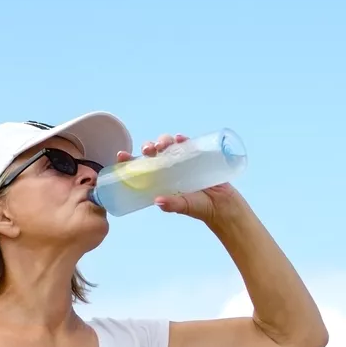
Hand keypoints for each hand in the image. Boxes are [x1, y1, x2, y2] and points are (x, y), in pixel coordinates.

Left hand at [117, 133, 246, 225]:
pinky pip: (187, 144)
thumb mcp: (185, 206)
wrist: (223, 205)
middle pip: (154, 153)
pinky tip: (179, 138)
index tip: (121, 155)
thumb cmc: (201, 208)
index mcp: (161, 180)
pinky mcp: (197, 157)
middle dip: (148, 147)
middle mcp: (169, 169)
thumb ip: (173, 204)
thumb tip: (158, 202)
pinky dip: (182, 140)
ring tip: (163, 144)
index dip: (130, 160)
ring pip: (168, 146)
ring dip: (163, 141)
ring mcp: (183, 162)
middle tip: (149, 150)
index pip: (142, 168)